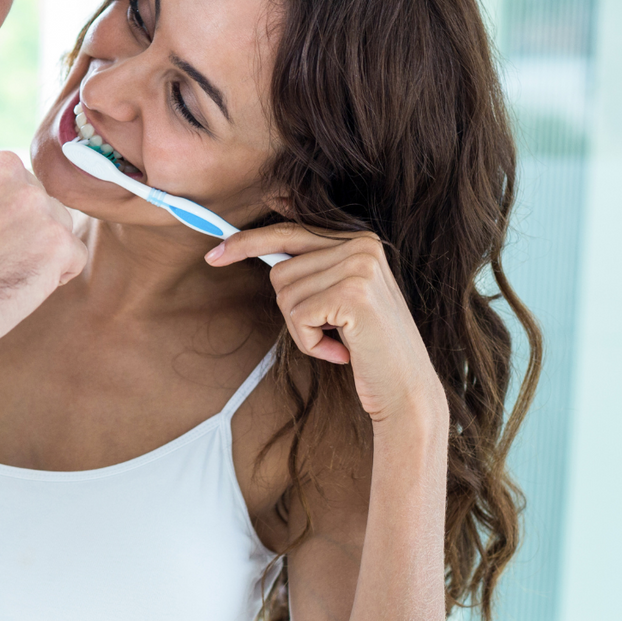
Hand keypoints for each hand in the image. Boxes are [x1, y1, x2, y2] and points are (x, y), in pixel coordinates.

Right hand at [0, 135, 86, 363]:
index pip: (2, 172)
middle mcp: (5, 165)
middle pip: (32, 194)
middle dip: (18, 225)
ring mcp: (35, 201)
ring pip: (55, 222)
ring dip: (37, 248)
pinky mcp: (58, 239)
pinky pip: (71, 255)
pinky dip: (53, 275)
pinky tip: (18, 285)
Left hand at [208, 226, 446, 432]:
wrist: (407, 390)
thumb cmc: (369, 347)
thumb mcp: (341, 296)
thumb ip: (313, 267)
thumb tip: (262, 243)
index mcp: (359, 239)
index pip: (289, 230)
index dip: (248, 242)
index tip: (215, 254)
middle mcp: (362, 244)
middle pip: (281, 269)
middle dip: (292, 309)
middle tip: (326, 332)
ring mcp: (359, 267)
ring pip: (285, 294)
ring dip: (303, 329)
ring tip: (339, 340)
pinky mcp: (352, 294)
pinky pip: (297, 316)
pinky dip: (310, 343)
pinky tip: (340, 352)